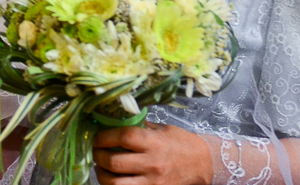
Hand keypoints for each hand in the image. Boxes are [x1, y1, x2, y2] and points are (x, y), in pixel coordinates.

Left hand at [92, 122, 211, 184]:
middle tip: (96, 152)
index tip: (97, 137)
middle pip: (114, 162)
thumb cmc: (181, 143)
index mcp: (154, 142)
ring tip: (101, 168)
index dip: (104, 136)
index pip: (123, 137)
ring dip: (102, 176)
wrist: (202, 164)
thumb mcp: (161, 129)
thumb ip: (139, 126)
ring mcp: (152, 182)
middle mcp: (152, 163)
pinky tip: (114, 179)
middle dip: (98, 156)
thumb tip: (114, 120)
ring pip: (116, 183)